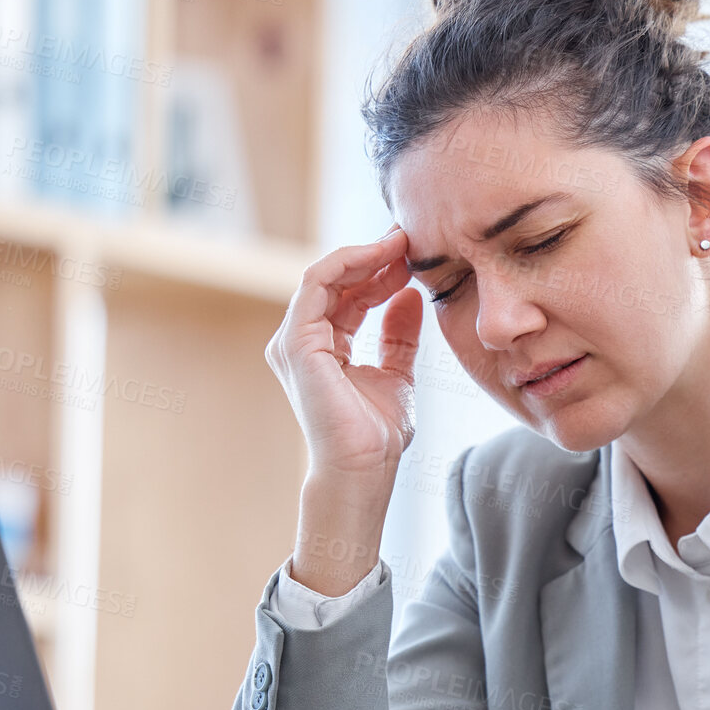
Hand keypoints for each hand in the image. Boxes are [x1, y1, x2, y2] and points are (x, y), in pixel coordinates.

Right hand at [265, 225, 422, 485]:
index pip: (348, 295)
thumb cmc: (376, 436)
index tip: (415, 254)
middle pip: (337, 281)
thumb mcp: (396, 374)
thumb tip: (408, 297)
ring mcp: (294, 340)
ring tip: (401, 243)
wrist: (364, 471)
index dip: (380, 270)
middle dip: (374, 255)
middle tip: (410, 238)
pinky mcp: (296, 343)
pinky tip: (381, 256)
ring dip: (364, 254)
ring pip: (326, 275)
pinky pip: (317, 283)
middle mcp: (302, 340)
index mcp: (322, 347)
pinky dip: (349, 263)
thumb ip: (398, 337)